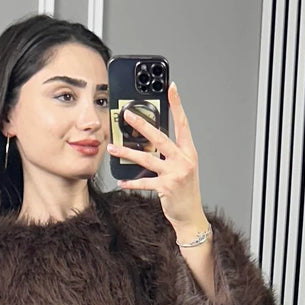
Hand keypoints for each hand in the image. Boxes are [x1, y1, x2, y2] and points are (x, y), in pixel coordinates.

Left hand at [107, 82, 206, 232]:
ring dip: (127, 152)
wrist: (191, 216)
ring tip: (112, 147)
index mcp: (188, 152)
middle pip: (160, 137)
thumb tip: (151, 140)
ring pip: (147, 158)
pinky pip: (143, 182)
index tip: (172, 88)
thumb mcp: (183, 168)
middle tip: (127, 115)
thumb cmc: (185, 191)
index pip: (183, 123)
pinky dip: (131, 182)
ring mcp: (175, 173)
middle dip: (142, 125)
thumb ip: (170, 153)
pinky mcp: (166, 187)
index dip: (177, 105)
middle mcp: (183, 160)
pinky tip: (121, 182)